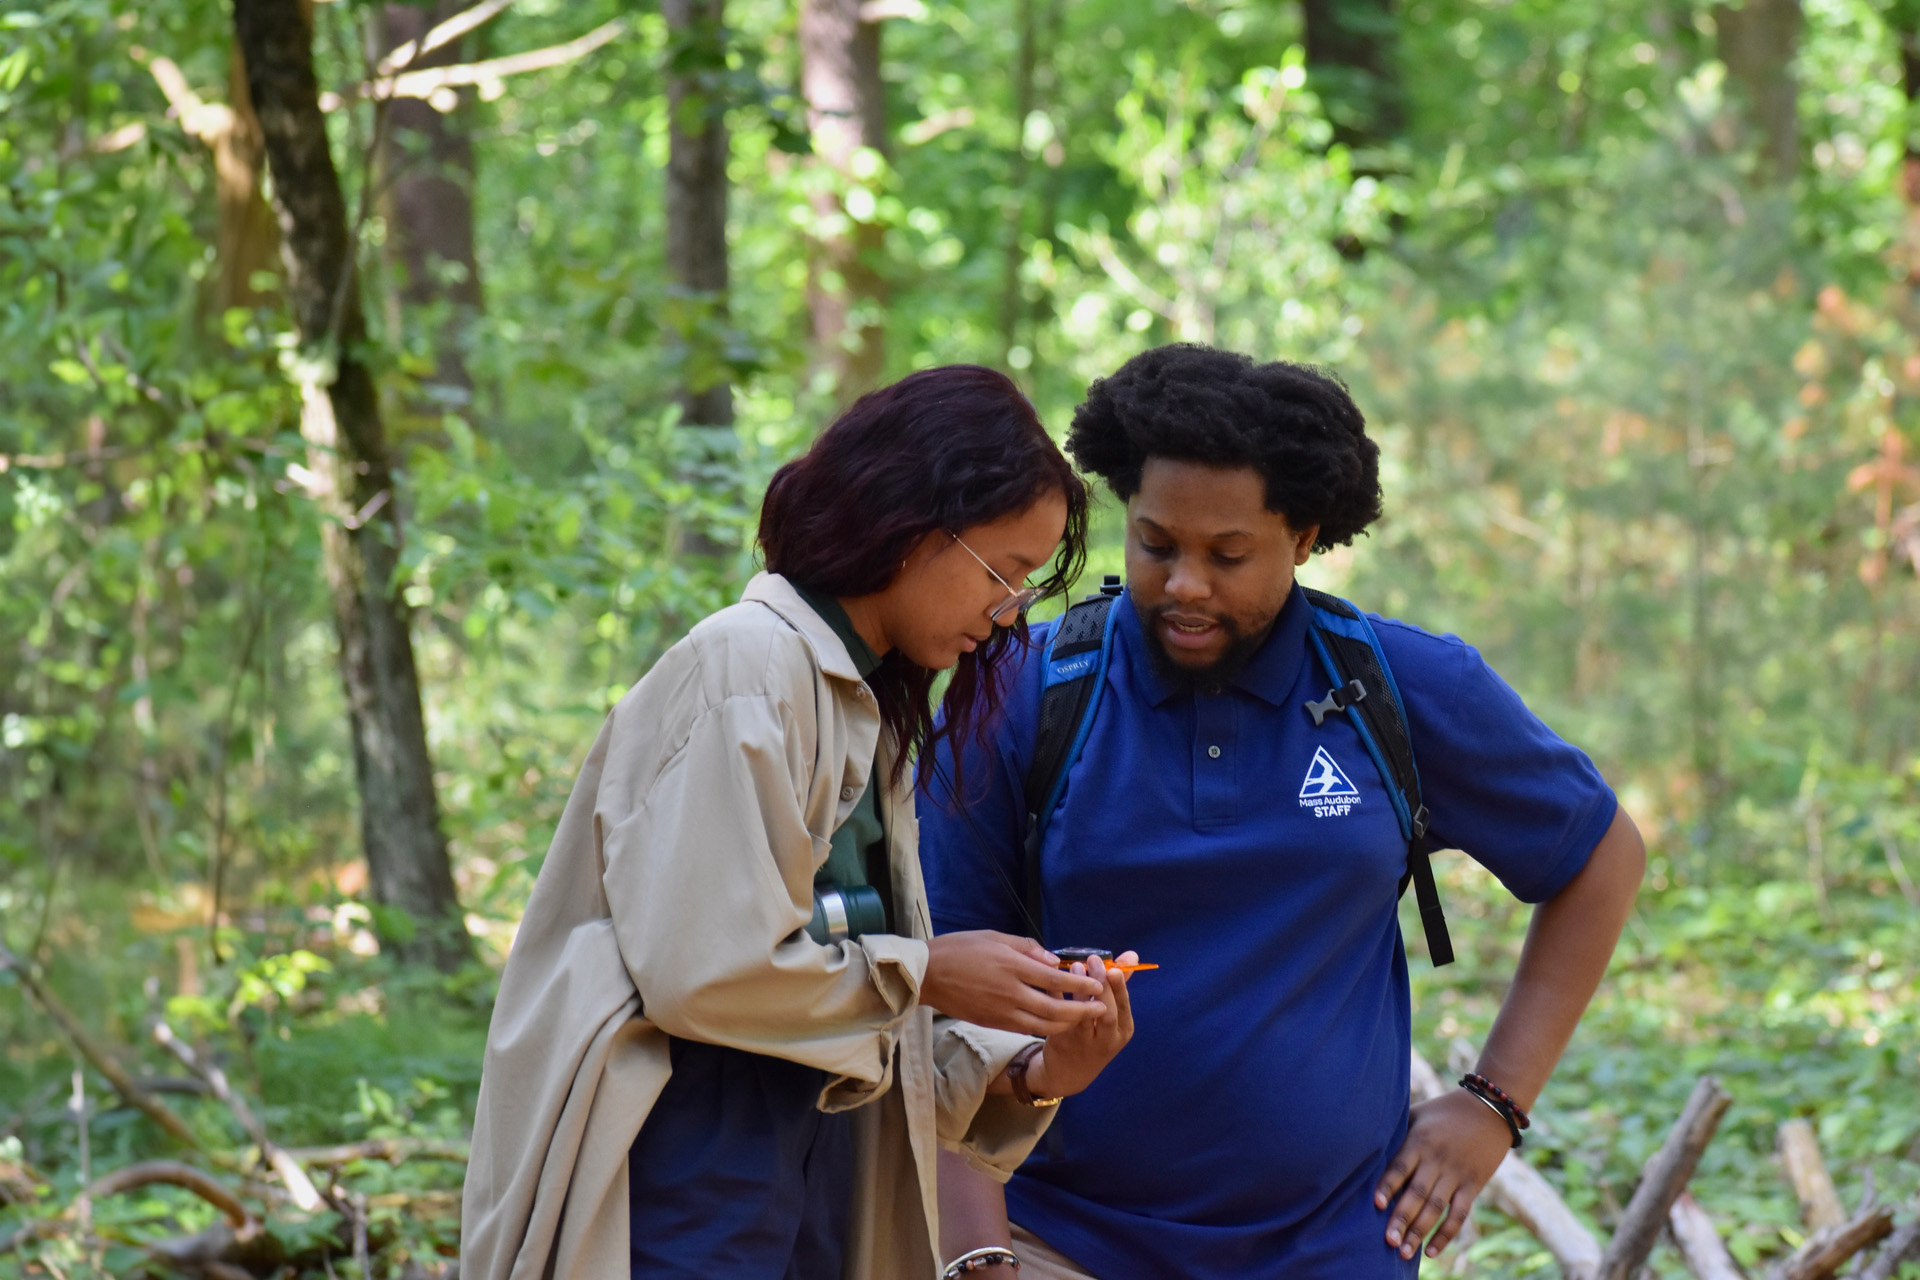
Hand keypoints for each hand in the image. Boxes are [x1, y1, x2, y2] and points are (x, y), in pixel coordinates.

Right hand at [922, 931, 1104, 1036]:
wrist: (927, 975)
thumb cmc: (960, 949)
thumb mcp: (995, 937)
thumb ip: (1027, 948)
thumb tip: (1054, 961)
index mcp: (1012, 966)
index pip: (1055, 978)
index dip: (1080, 984)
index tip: (1098, 984)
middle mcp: (1010, 992)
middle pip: (1055, 1009)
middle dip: (1082, 1010)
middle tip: (1100, 1008)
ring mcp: (1002, 1011)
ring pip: (1043, 1025)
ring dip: (1068, 1023)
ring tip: (1084, 1017)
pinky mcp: (994, 1023)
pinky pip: (1026, 1028)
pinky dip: (1046, 1027)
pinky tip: (1057, 1022)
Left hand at [1024, 951, 1135, 1098]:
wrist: (1070, 1073)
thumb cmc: (1095, 1036)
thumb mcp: (1113, 1016)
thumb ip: (1120, 985)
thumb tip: (1131, 954)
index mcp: (1122, 1030)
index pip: (1123, 1007)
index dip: (1119, 987)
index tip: (1113, 967)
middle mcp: (1105, 1039)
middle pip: (1105, 1012)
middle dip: (1101, 984)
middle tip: (1093, 960)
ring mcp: (1082, 1042)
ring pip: (1082, 1015)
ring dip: (1079, 988)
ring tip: (1075, 966)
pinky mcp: (1060, 1041)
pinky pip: (1058, 1014)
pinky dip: (1056, 994)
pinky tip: (1054, 976)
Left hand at [1374, 1089, 1512, 1260]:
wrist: (1489, 1108)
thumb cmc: (1443, 1110)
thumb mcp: (1417, 1113)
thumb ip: (1396, 1131)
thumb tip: (1365, 1145)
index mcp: (1419, 1141)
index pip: (1400, 1167)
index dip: (1388, 1186)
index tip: (1375, 1205)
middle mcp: (1437, 1159)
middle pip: (1417, 1193)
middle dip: (1401, 1218)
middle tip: (1388, 1241)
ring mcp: (1456, 1174)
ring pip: (1436, 1208)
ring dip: (1419, 1231)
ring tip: (1404, 1252)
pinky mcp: (1473, 1184)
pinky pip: (1459, 1214)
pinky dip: (1445, 1234)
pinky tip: (1431, 1251)